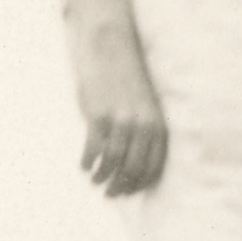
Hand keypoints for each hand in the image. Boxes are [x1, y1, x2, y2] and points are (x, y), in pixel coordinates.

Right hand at [69, 13, 166, 196]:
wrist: (111, 46)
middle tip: (111, 194)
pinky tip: (83, 166)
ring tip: (95, 182)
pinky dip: (87, 162)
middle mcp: (142, 127)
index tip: (130, 191)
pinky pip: (93, 150)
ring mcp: (120, 122)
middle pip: (133, 170)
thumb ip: (144, 130)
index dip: (141, 184)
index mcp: (158, 126)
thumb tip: (132, 159)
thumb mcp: (145, 105)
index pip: (153, 167)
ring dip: (102, 178)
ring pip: (113, 164)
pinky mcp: (99, 116)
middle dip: (121, 187)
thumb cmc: (127, 78)